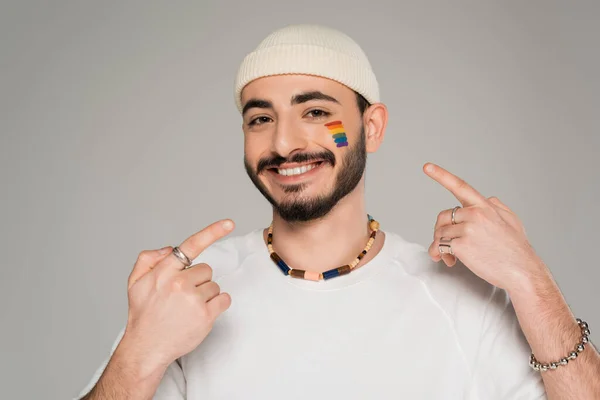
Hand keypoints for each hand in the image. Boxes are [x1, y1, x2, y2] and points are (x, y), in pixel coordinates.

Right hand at [120, 219, 234, 370]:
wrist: (146, 347)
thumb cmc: (143, 314)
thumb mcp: (135, 282)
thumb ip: (148, 259)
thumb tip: (170, 249)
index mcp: (163, 272)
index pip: (190, 246)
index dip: (212, 232)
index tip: (229, 223)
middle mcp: (179, 283)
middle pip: (205, 269)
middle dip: (197, 280)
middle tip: (181, 296)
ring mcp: (193, 300)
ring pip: (214, 285)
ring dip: (205, 294)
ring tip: (187, 308)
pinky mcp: (206, 315)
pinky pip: (224, 299)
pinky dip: (217, 305)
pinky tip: (200, 314)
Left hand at [423, 162, 543, 291]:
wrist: (523, 272)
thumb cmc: (517, 250)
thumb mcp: (512, 220)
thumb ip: (497, 206)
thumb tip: (487, 199)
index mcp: (485, 206)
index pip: (460, 186)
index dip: (441, 175)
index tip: (427, 167)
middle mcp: (475, 214)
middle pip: (443, 217)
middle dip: (442, 231)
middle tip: (448, 244)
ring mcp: (468, 229)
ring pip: (439, 233)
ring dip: (441, 246)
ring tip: (452, 257)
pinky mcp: (461, 245)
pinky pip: (439, 246)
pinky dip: (439, 254)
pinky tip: (450, 261)